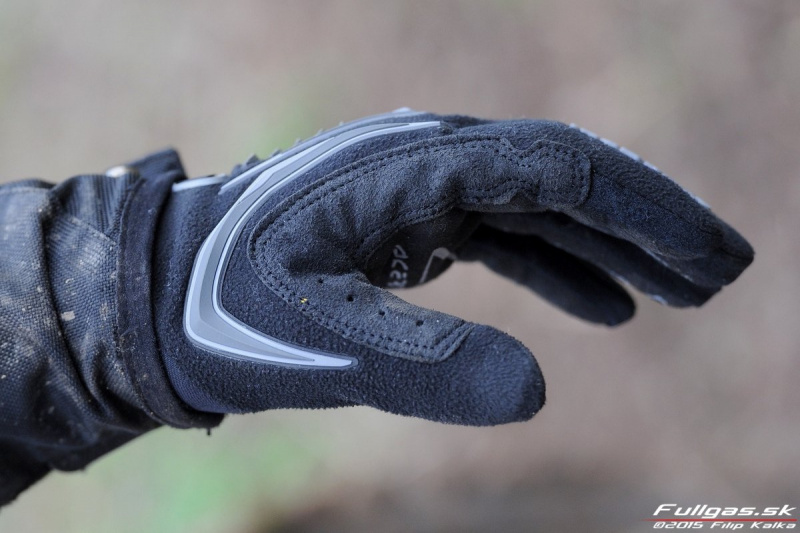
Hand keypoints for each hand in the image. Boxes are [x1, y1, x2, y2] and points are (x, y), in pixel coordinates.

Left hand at [153, 109, 752, 424]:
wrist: (163, 291)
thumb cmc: (227, 311)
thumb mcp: (317, 342)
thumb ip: (420, 365)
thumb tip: (538, 394)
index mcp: (417, 167)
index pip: (560, 172)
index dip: (646, 213)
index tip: (713, 261)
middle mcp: (428, 160)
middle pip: (565, 176)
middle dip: (648, 222)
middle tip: (724, 274)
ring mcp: (421, 187)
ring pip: (540, 206)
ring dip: (612, 246)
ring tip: (677, 293)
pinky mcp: (410, 221)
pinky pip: (502, 234)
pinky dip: (557, 266)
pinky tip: (597, 305)